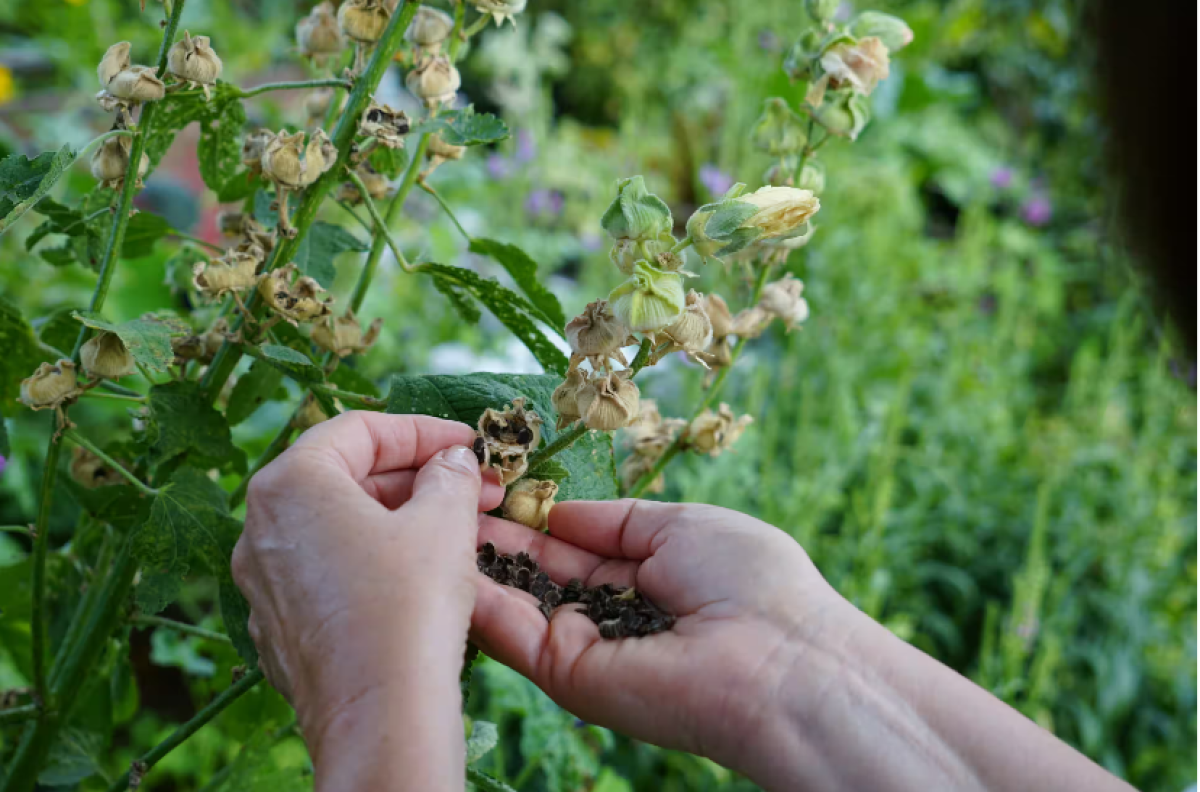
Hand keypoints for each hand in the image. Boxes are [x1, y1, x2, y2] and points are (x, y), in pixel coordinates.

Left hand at [233, 411, 503, 788]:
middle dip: (416, 479)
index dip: (423, 431)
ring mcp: (264, 583)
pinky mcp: (278, 628)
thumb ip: (449, 474)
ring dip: (399, 520)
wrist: (379, 718)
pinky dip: (373, 563)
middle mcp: (261, 528)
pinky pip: (329, 574)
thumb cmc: (408, 607)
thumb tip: (452, 462)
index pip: (360, 430)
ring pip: (338, 528)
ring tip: (457, 531)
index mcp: (291, 484)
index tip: (469, 444)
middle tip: (475, 490)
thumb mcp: (444, 521)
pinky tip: (420, 579)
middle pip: (345, 477)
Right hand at [471, 500, 1137, 791]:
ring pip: (517, 601)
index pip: (575, 547)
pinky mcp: (570, 677)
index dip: (534, 514)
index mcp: (648, 578)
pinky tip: (446, 552)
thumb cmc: (751, 580)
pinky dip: (479, 594)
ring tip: (430, 512)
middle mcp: (613, 617)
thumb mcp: (680, 525)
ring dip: (475, 558)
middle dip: (495, 533)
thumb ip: (613, 521)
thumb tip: (555, 510)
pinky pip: (513, 632)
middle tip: (446, 492)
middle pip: (539, 573)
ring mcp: (589, 649)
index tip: (490, 480)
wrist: (781, 658)